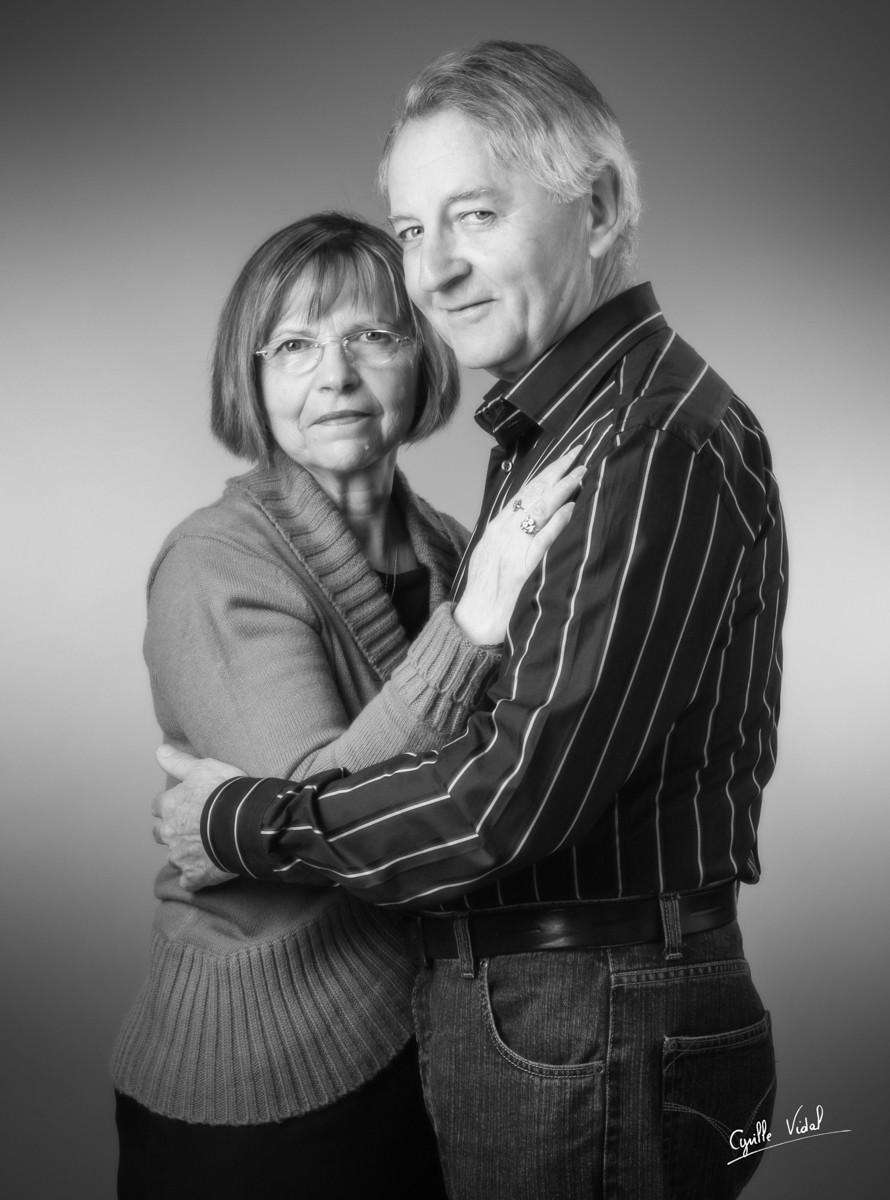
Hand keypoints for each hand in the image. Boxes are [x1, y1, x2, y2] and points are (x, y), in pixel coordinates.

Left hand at [151, 745, 243, 890]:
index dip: (171, 805)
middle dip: (172, 831)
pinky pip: (189, 882)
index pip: (158, 806)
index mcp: (169, 806)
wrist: (244, 822)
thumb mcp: (202, 768)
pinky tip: (205, 874)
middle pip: (161, 833)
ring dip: (184, 854)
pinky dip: (195, 879)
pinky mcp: (195, 875)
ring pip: (174, 857)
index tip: (184, 804)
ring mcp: (181, 856)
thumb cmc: (224, 792)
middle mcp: (169, 832)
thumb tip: (158, 751)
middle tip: (193, 827)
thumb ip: (178, 762)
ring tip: (204, 849)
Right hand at [454, 446, 585, 644]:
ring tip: (581, 472)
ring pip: (539, 509)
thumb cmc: (485, 592)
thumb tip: (526, 519)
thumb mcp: (491, 555)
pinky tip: (570, 509)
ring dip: (561, 489)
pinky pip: (542, 540)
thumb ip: (507, 535)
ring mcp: (511, 547)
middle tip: (579, 452)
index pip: (524, 492)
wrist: (472, 621)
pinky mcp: (521, 567)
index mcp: (496, 527)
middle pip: (533, 493)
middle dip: (557, 470)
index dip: (546, 473)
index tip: (564, 458)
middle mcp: (503, 531)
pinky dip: (556, 522)